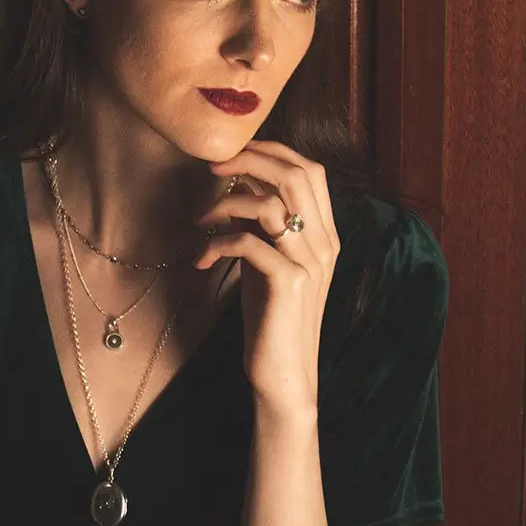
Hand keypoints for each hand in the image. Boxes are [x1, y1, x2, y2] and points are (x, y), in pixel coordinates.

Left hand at [195, 139, 340, 415]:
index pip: (310, 171)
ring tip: (201, 221)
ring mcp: (309, 263)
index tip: (234, 152)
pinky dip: (218, 242)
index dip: (272, 151)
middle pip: (295, 175)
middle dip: (250, 161)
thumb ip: (264, 225)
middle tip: (212, 167)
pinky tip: (201, 258)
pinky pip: (249, 241)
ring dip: (227, 204)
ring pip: (271, 204)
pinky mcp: (288, 283)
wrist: (283, 373)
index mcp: (325, 235)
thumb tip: (242, 186)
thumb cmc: (270, 317)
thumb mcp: (268, 261)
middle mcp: (324, 244)